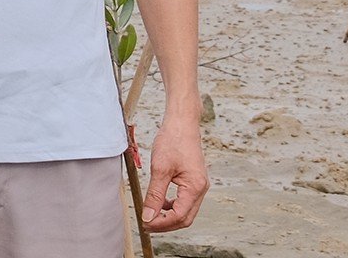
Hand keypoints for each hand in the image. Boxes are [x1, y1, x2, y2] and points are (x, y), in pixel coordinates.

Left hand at [141, 117, 208, 231]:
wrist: (182, 124)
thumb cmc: (173, 141)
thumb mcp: (159, 169)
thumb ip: (154, 195)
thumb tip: (148, 216)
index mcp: (195, 187)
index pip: (179, 216)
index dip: (162, 224)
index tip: (145, 223)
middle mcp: (201, 189)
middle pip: (185, 218)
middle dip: (166, 224)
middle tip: (146, 224)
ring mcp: (199, 185)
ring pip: (186, 211)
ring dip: (169, 216)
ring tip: (151, 214)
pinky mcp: (194, 181)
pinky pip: (185, 201)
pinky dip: (172, 206)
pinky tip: (160, 203)